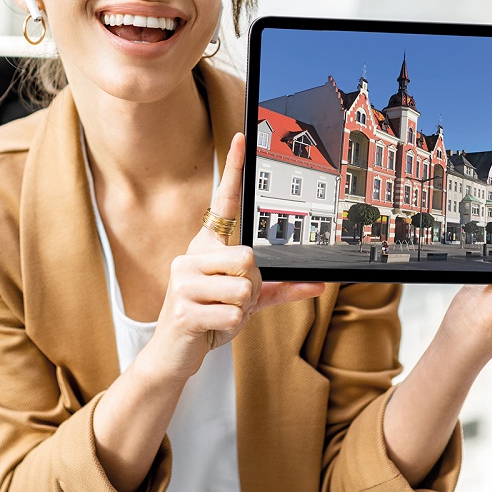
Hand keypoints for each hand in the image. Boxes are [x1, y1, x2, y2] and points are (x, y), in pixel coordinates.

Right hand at [144, 132, 325, 383]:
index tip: (241, 137)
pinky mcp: (183, 308)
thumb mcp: (246, 302)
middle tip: (233, 301)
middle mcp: (190, 256)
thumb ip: (280, 290)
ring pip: (244, 287)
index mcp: (205, 247)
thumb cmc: (209, 319)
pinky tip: (210, 328)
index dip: (232, 170)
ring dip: (241, 309)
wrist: (172, 354)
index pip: (222, 202)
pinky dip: (230, 326)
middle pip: (248, 257)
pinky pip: (233, 313)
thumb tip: (319, 284)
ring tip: (220, 314)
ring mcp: (183, 281)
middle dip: (252, 287)